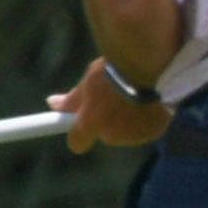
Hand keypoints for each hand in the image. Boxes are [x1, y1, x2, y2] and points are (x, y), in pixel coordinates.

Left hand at [49, 58, 171, 153]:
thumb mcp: (90, 80)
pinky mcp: (155, 131)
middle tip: (115, 98)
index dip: (79, 133)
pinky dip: (148, 118)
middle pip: (107, 135)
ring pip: (128, 133)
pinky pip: (147, 128)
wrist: (150, 65)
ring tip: (137, 95)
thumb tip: (52, 103)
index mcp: (91, 123)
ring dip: (130, 121)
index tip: (81, 123)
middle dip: (109, 121)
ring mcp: (135, 135)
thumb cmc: (116, 69)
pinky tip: (152, 100)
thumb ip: (74, 98)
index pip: (77, 142)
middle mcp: (112, 135)